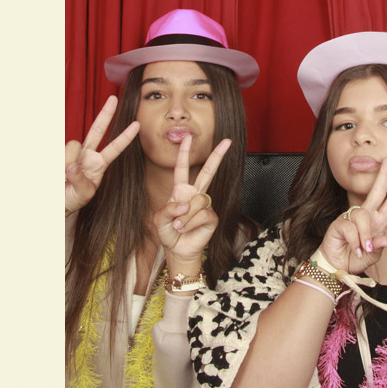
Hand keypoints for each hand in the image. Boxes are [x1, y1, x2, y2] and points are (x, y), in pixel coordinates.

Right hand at [65, 96, 140, 213]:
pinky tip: (58, 173)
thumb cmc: (73, 198)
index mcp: (98, 164)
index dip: (125, 137)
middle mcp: (87, 154)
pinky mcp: (59, 152)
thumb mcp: (83, 194)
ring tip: (63, 177)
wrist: (55, 200)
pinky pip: (60, 154)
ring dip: (67, 161)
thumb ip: (80, 180)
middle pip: (97, 130)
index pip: (114, 148)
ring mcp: (72, 152)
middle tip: (114, 98)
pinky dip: (59, 164)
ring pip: (73, 145)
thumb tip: (72, 165)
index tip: (137, 125)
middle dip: (105, 114)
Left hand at [155, 134, 231, 274]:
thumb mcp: (159, 219)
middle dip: (217, 156)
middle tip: (227, 142)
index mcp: (180, 191)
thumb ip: (169, 209)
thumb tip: (186, 204)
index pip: (182, 168)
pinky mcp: (211, 217)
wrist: (178, 250)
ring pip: (197, 201)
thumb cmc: (168, 233)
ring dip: (185, 217)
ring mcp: (204, 206)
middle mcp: (194, 195)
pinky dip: (191, 223)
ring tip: (179, 226)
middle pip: (208, 172)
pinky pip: (202, 214)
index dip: (184, 153)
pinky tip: (187, 229)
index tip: (187, 137)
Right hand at [318, 157, 386, 274]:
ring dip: (365, 235)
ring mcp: (351, 218)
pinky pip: (350, 228)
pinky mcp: (339, 223)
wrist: (336, 267)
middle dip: (383, 177)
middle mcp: (366, 217)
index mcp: (377, 223)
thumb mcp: (372, 257)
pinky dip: (354, 241)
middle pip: (376, 193)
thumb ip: (379, 248)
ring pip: (363, 216)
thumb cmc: (354, 259)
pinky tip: (355, 249)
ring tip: (364, 249)